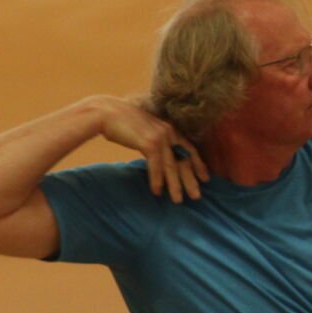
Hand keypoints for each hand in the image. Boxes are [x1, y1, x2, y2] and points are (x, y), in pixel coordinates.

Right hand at [90, 96, 209, 202]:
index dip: (198, 164)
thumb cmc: (122, 122)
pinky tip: (157, 191)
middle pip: (183, 160)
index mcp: (170, 128)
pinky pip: (156, 166)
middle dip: (191, 180)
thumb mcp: (146, 130)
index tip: (205, 178)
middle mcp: (169, 132)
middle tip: (197, 197)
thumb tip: (158, 156)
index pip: (190, 149)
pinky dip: (156, 180)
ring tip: (178, 200)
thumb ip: (156, 140)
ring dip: (175, 185)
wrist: (106, 112)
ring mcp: (160, 137)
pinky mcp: (148, 143)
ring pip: (171, 166)